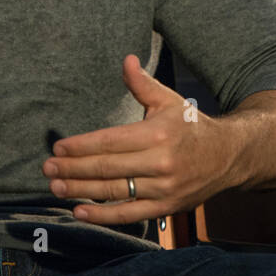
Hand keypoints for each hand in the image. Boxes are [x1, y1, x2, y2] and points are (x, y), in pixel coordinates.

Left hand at [41, 54, 240, 224]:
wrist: (228, 156)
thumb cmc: (191, 125)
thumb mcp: (168, 100)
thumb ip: (142, 84)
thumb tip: (126, 59)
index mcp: (157, 134)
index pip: (110, 141)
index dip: (81, 146)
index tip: (58, 147)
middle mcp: (160, 163)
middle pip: (107, 168)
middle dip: (73, 168)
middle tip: (47, 168)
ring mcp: (162, 188)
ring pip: (113, 191)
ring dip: (80, 190)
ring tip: (56, 186)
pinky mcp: (165, 208)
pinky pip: (128, 214)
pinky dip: (102, 215)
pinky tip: (79, 211)